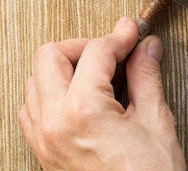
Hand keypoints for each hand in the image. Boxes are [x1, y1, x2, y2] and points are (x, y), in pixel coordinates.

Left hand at [18, 18, 185, 170]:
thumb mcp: (155, 122)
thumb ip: (146, 76)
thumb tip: (146, 49)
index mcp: (82, 111)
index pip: (95, 50)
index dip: (119, 36)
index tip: (132, 34)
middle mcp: (54, 123)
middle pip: (49, 55)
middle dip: (83, 46)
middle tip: (112, 51)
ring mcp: (44, 139)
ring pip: (35, 80)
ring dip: (64, 68)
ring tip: (97, 73)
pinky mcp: (44, 153)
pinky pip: (32, 109)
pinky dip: (52, 93)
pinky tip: (80, 97)